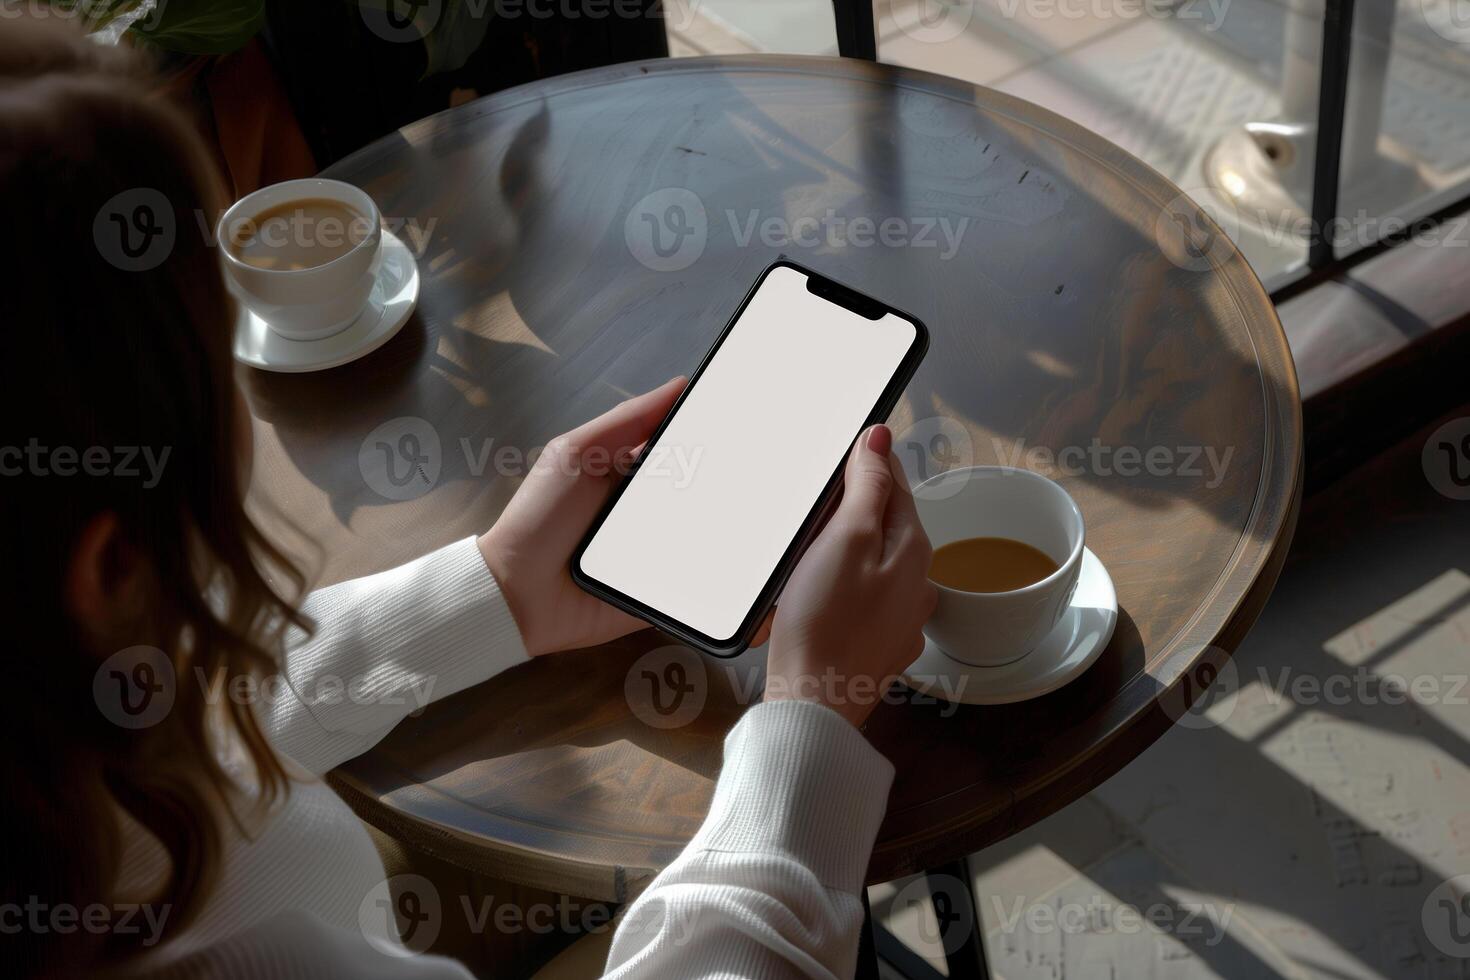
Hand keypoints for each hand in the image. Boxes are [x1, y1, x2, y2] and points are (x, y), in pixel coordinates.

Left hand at [478, 378, 776, 656]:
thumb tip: (681, 384)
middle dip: (745, 492)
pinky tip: (763, 588)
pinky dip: (732, 591)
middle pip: (710, 498)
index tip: (761, 431)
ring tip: (784, 540)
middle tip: (784, 490)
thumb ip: (625, 421)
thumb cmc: (540, 518)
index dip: (722, 441)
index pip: (689, 453)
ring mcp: (660, 555)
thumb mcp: (576, 453)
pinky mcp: (662, 597)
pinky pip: (703, 591)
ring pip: (716, 543)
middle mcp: (653, 514)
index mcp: (635, 476)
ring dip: (746, 541)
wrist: (517, 593)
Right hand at [763, 424, 937, 727]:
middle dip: (853, 513)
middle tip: (815, 509)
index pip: (897, 486)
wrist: (814, 701)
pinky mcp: (877, 646)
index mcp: (914, 550)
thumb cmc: (826, 621)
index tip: (846, 453)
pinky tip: (815, 598)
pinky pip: (862, 602)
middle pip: (886, 527)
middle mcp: (918, 585)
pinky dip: (841, 591)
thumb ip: (868, 486)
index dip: (869, 464)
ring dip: (846, 553)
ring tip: (808, 556)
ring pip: (874, 566)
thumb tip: (882, 439)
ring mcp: (900, 619)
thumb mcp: (846, 538)